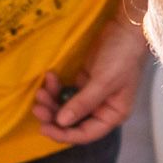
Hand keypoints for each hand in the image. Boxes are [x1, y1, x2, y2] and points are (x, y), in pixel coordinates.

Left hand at [32, 5, 145, 147]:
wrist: (125, 28)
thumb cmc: (121, 57)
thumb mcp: (103, 82)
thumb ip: (82, 103)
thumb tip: (61, 122)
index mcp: (112, 115)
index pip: (85, 134)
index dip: (64, 134)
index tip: (44, 128)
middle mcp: (102, 109)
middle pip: (73, 122)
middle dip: (54, 116)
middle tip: (37, 106)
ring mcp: (92, 96)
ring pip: (66, 107)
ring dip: (52, 101)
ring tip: (41, 90)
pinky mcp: (84, 82)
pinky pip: (65, 92)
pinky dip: (56, 88)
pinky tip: (50, 77)